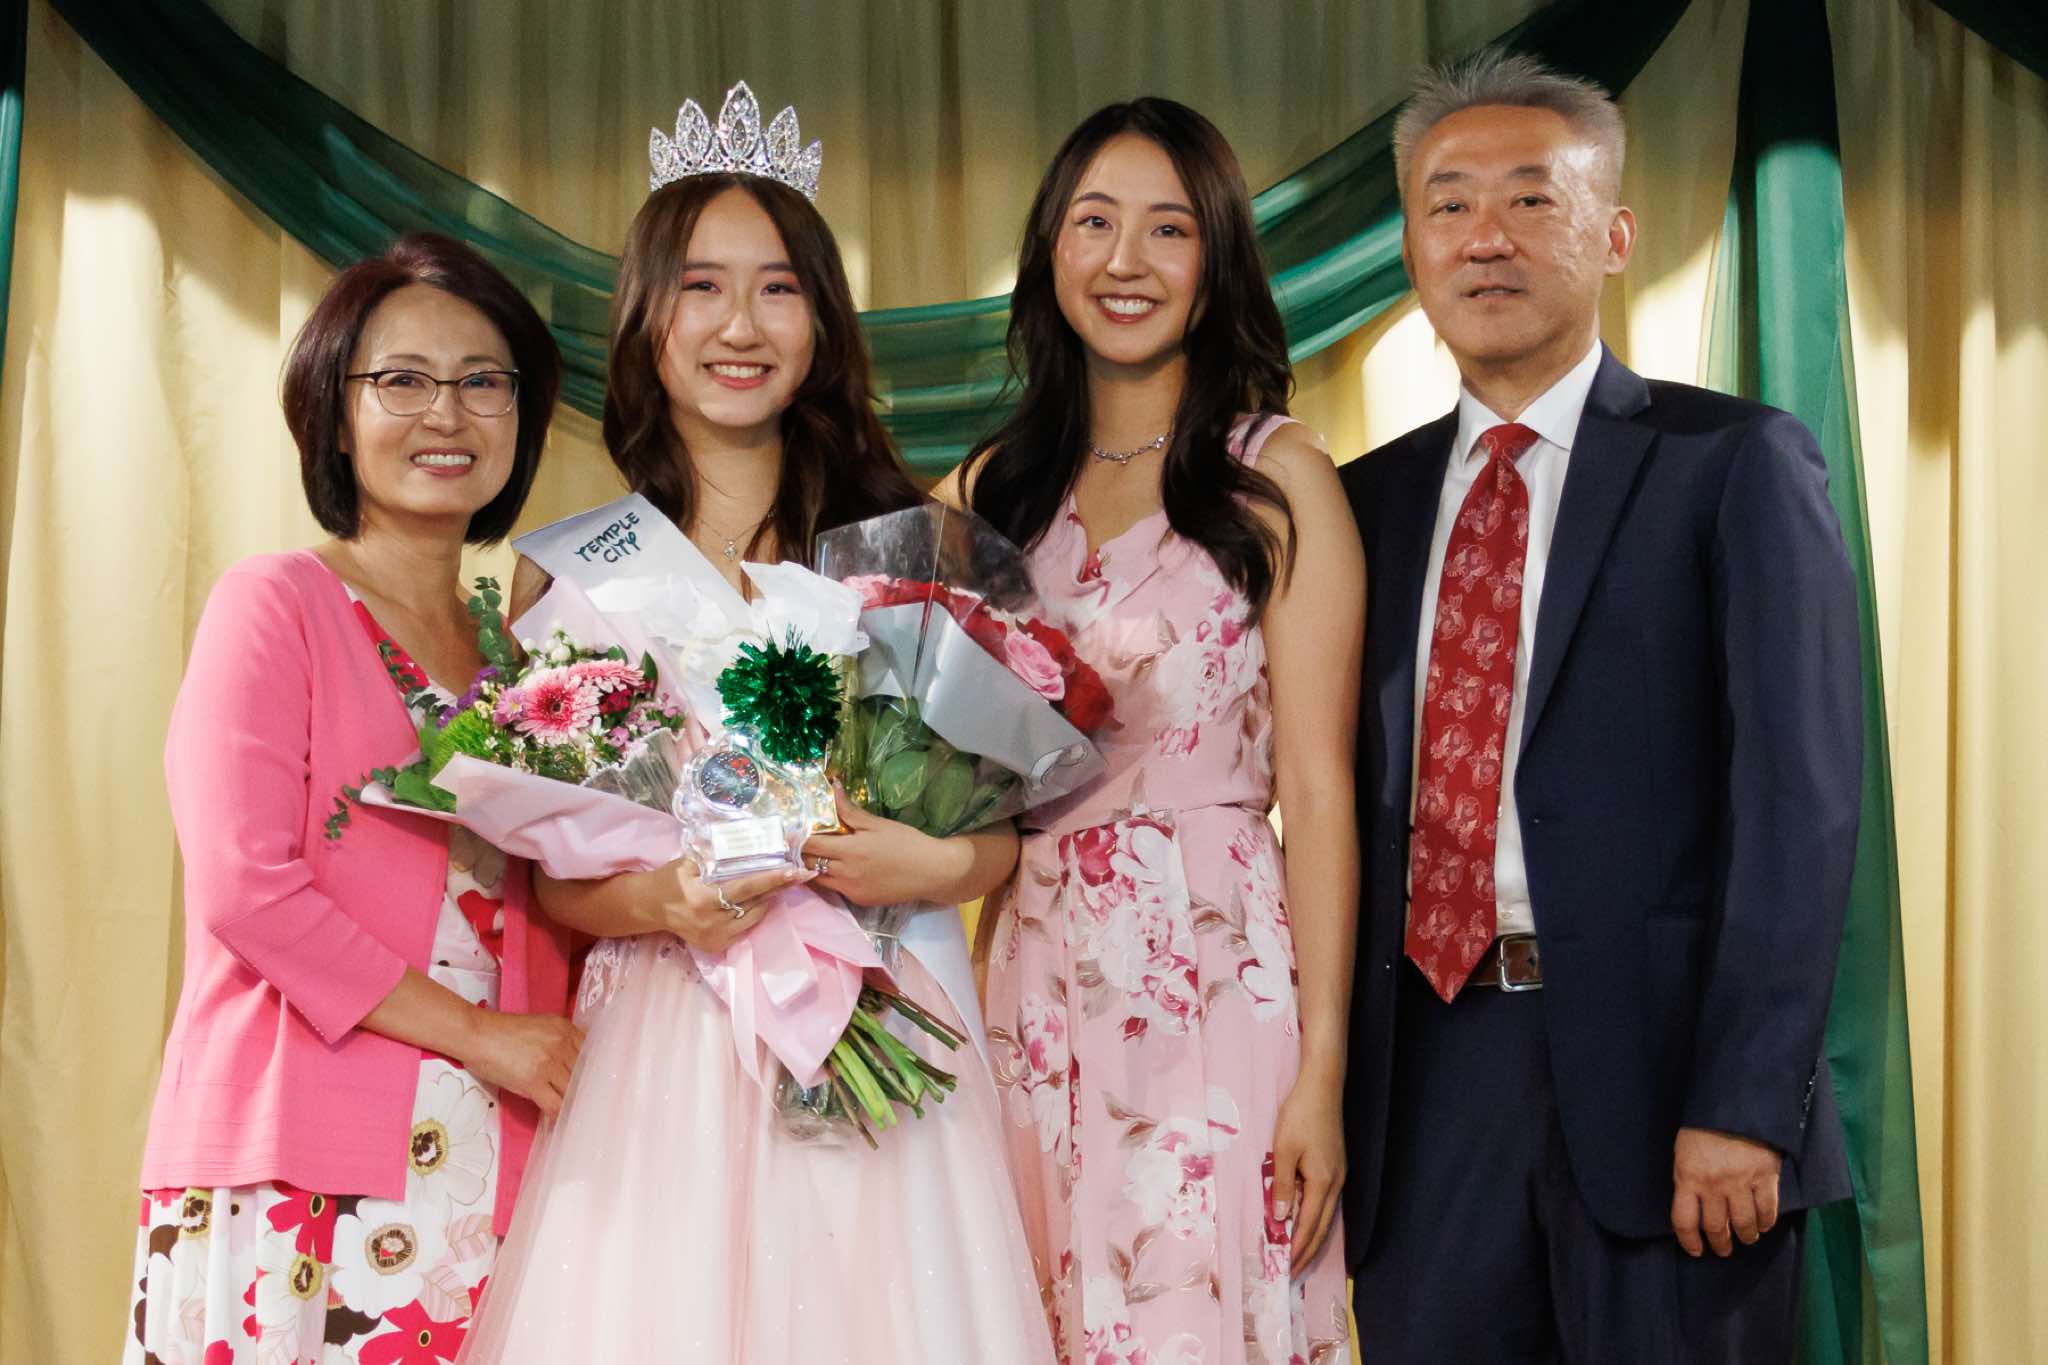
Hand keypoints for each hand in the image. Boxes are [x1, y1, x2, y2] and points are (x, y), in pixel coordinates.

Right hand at [460, 1010, 584, 1116]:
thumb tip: (573, 1066)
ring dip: (571, 1104)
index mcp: (565, 1028)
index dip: (594, 1072)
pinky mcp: (533, 1081)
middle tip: (586, 1104)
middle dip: (585, 1090)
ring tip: (571, 1112)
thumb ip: (560, 1042)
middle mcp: (561, 1043)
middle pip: (585, 1074)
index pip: (592, 1054)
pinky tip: (556, 1118)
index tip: (594, 1084)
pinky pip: (555, 1105)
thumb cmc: (503, 1033)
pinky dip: (558, 1114)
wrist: (476, 1035)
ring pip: (572, 1091)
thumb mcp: (540, 1027)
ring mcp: (549, 1062)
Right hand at [656, 855, 811, 953]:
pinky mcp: (716, 946)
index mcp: (703, 898)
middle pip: (755, 902)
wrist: (652, 907)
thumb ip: (714, 853)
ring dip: (768, 900)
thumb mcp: (689, 861)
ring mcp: (715, 937)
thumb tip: (746, 838)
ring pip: (754, 917)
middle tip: (800, 874)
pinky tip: (758, 900)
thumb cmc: (672, 878)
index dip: (772, 878)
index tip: (795, 871)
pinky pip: (745, 928)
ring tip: (779, 883)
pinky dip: (754, 913)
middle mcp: (711, 921)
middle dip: (779, 887)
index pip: (746, 887)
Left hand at [800, 786, 957, 906]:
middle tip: (799, 843)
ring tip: (815, 855)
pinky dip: (831, 878)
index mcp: (850, 850)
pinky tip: (837, 868)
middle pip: (810, 864)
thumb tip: (833, 787)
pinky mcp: (859, 900)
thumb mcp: (877, 824)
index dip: (797, 838)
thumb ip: (850, 810)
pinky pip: (836, 889)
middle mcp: (846, 873)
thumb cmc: (906, 842)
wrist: (931, 872)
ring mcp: (851, 890)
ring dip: (813, 868)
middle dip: (802, 853)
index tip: (788, 831)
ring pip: (819, 879)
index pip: (811, 845)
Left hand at [1270, 1064, 1346, 1272]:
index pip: (1308, 1225)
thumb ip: (1282, 1186)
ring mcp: (1338, 1175)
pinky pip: (1325, 1202)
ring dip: (1311, 1237)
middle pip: (1321, 1227)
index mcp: (1323, 1182)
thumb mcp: (1284, 1151)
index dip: (1297, 1248)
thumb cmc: (1300, 1115)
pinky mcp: (1334, 1167)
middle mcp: (1335, 1184)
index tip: (1286, 1268)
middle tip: (1292, 1272)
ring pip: (1325, 1216)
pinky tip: (1306, 1222)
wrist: (1322, 1087)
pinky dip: (1315, 1218)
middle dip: (1306, 1251)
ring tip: (1298, 1256)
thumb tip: (1280, 1219)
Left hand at [1671, 1126, 1782, 1256]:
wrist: (1736, 1103)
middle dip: (1720, 1243)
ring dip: (1745, 1236)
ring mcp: (1741, 1182)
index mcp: (1687, 1176)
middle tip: (1723, 1249)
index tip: (1695, 1250)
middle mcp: (1713, 1185)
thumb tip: (1693, 1207)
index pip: (1684, 1220)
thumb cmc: (1704, 1126)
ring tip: (1746, 1238)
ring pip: (1744, 1224)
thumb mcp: (1683, 1151)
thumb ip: (1687, 1178)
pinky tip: (1763, 1225)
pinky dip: (1766, 1223)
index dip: (1689, 1240)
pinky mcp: (1765, 1177)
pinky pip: (1767, 1210)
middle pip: (1716, 1227)